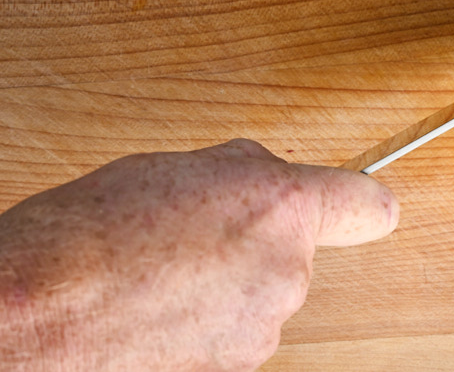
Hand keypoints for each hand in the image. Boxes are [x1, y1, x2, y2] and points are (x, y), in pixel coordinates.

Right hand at [0, 140, 397, 371]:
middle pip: (295, 253)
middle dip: (253, 243)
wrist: (32, 318)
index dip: (359, 203)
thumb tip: (260, 181)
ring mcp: (262, 332)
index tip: (360, 206)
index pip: (367, 205)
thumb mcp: (176, 168)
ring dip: (224, 289)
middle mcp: (287, 272)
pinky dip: (202, 329)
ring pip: (259, 298)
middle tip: (188, 236)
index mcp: (282, 207)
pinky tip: (153, 315)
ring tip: (156, 278)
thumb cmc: (86, 239)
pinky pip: (232, 337)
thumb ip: (242, 174)